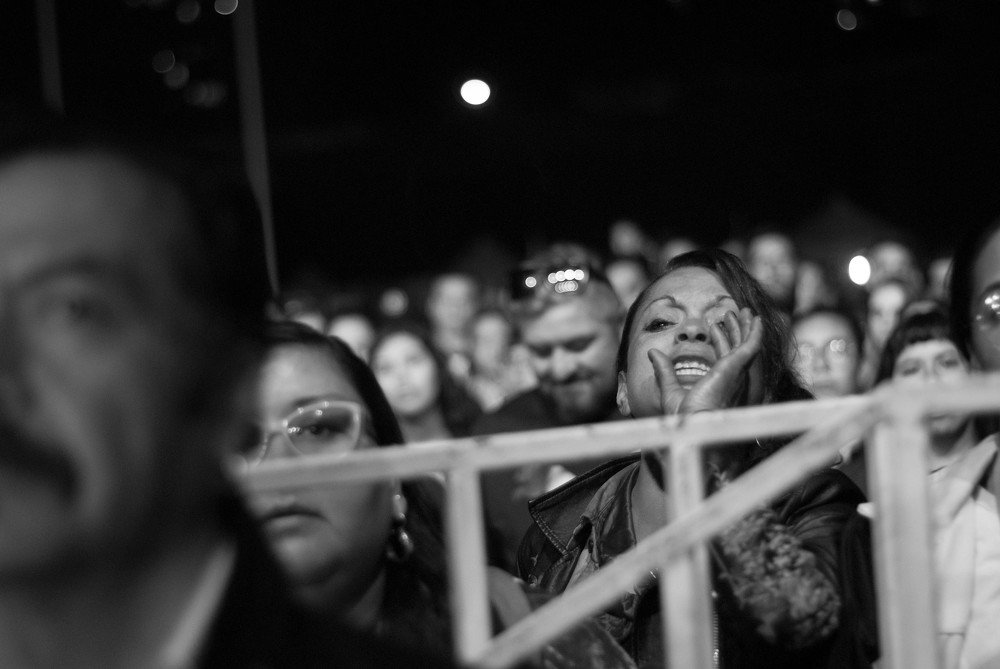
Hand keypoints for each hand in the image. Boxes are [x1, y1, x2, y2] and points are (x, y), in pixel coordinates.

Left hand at [648, 307, 762, 414]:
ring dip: (744, 326)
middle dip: (736, 329)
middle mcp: (732, 378)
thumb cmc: (685, 417)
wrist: (697, 425)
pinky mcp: (738, 366)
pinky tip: (755, 319)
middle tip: (734, 313)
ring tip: (743, 311)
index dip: (720, 340)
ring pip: (744, 343)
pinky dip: (754, 331)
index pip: (722, 357)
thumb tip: (652, 353)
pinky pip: (751, 344)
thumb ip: (664, 370)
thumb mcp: (670, 389)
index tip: (714, 326)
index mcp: (719, 383)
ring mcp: (736, 372)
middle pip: (736, 347)